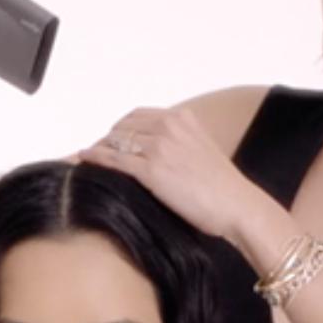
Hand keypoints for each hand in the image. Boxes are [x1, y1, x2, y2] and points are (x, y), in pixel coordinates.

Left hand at [75, 106, 267, 241]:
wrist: (238, 206)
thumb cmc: (224, 188)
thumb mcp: (202, 151)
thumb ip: (180, 143)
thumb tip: (157, 153)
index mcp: (182, 118)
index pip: (138, 116)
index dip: (120, 129)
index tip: (111, 141)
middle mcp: (169, 126)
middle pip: (122, 127)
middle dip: (107, 140)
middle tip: (95, 154)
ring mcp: (160, 147)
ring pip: (115, 142)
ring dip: (97, 150)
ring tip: (83, 159)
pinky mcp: (152, 170)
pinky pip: (114, 160)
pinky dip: (95, 159)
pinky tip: (84, 160)